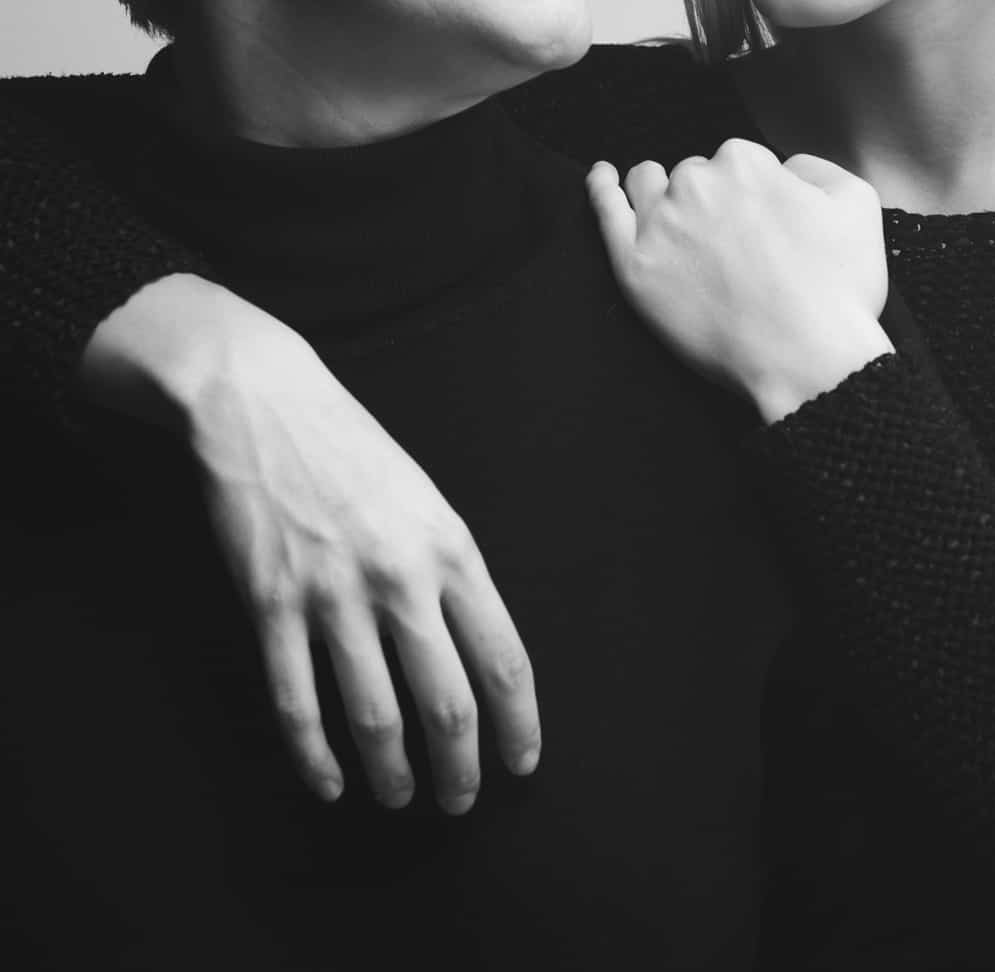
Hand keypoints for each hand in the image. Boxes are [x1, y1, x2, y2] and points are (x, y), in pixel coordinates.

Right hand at [81, 276, 539, 811]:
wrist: (264, 401)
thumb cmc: (353, 450)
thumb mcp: (425, 499)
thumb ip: (450, 571)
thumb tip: (475, 650)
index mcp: (450, 548)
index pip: (503, 659)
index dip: (519, 724)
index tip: (521, 763)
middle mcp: (399, 577)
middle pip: (448, 703)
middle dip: (461, 769)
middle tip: (460, 802)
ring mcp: (333, 593)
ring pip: (375, 717)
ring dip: (392, 773)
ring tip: (401, 796)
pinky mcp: (271, 603)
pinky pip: (297, 702)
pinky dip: (314, 757)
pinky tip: (328, 784)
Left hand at [587, 140, 893, 421]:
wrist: (807, 358)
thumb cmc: (836, 290)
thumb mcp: (857, 204)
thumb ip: (816, 168)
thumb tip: (785, 168)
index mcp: (746, 164)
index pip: (738, 162)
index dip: (754, 194)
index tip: (763, 224)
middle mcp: (696, 183)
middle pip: (694, 175)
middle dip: (710, 198)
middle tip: (733, 245)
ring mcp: (660, 224)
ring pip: (649, 184)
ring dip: (660, 190)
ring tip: (673, 216)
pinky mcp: (634, 266)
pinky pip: (606, 212)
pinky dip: (601, 188)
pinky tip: (602, 178)